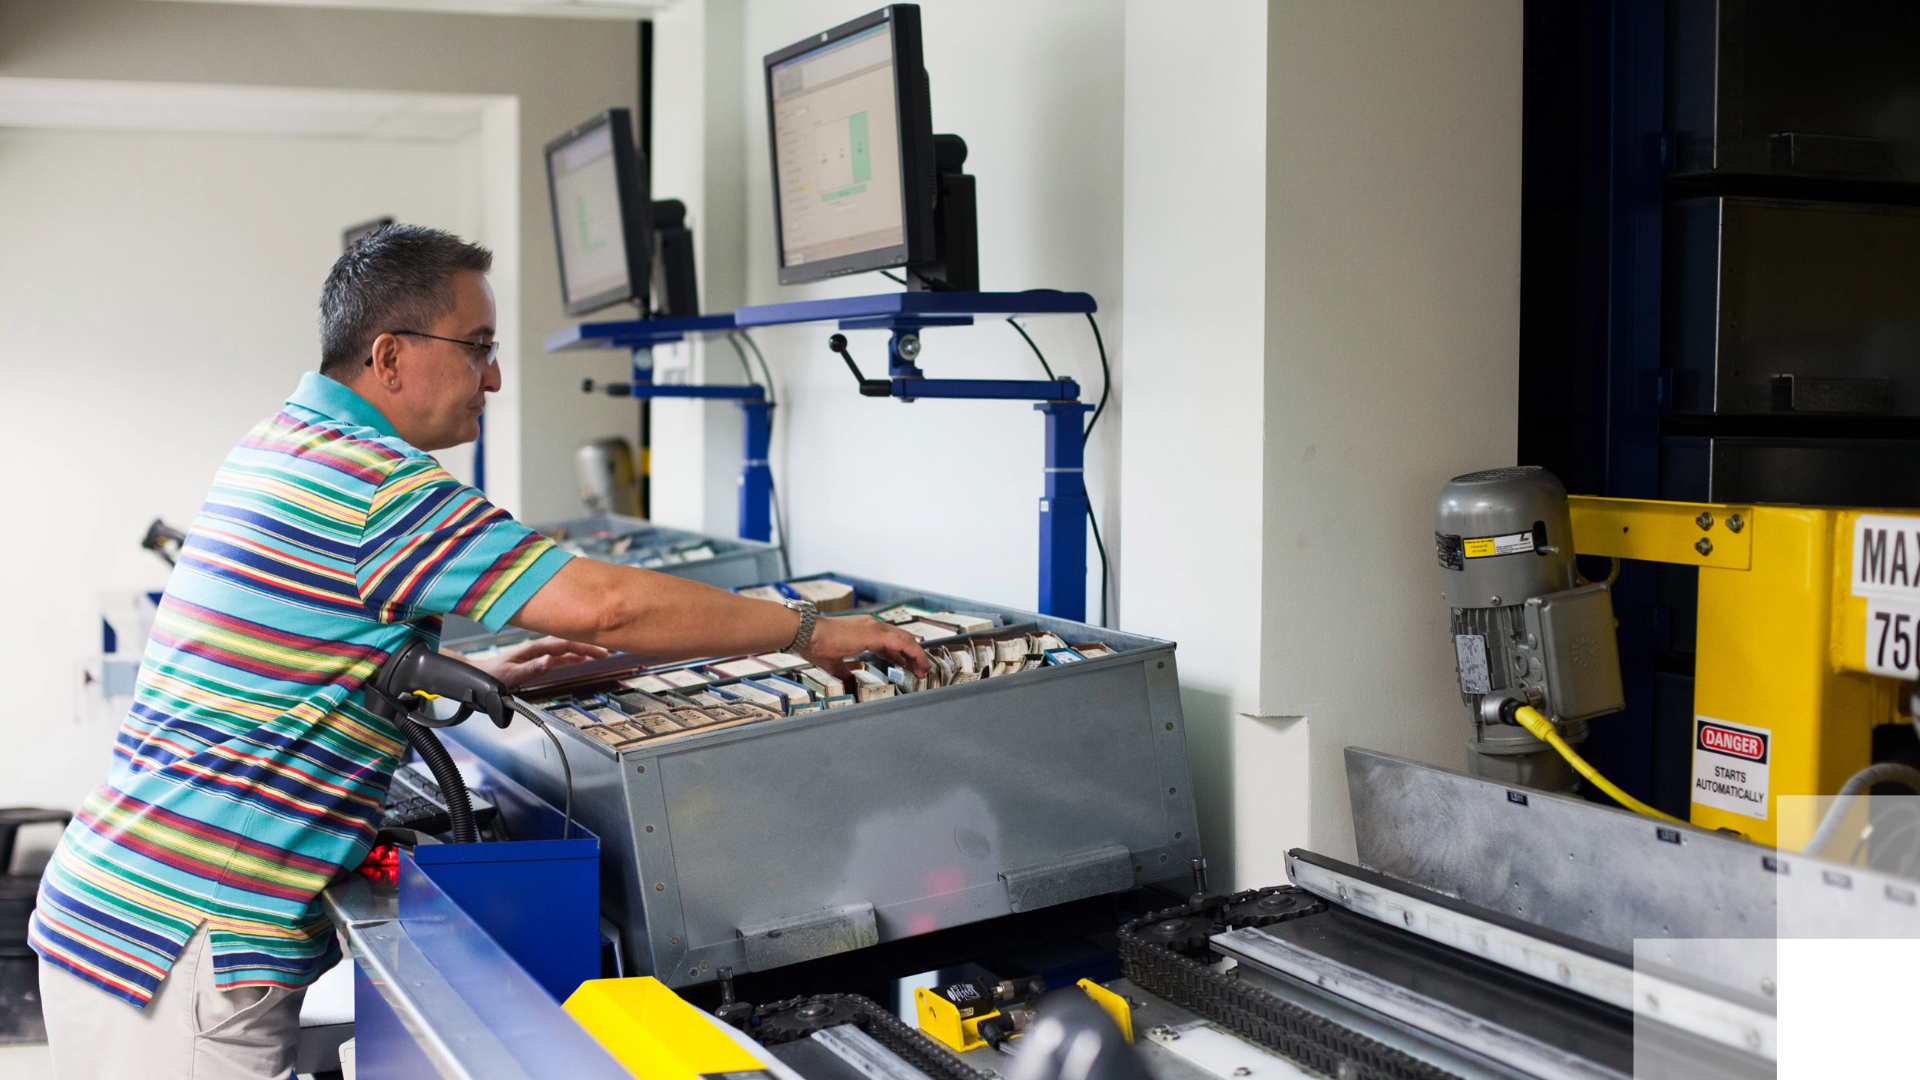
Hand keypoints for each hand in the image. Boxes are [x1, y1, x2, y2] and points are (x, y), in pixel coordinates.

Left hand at [474, 636, 609, 688]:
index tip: (598, 650)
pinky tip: (580, 659)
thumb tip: (551, 660)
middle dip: (587, 645)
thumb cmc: (491, 675)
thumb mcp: (512, 674)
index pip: (563, 644)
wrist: (478, 677)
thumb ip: (533, 667)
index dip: (582, 646)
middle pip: (567, 643)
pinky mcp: (537, 661)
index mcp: (533, 648)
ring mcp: (538, 654)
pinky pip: (559, 657)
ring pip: (565, 649)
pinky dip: (571, 657)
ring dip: (581, 650)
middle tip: (606, 651)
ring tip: (599, 653)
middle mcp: (537, 648)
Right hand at [801, 616, 928, 680]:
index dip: (901, 656)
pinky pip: (902, 643)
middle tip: (920, 671)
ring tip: (923, 670)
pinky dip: (913, 653)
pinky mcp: (875, 634)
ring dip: (916, 655)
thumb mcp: (834, 663)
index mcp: (863, 631)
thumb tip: (849, 682)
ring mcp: (874, 628)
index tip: (908, 667)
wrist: (808, 634)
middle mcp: (872, 626)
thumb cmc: (816, 645)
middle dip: (912, 656)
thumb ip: (845, 672)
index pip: (889, 643)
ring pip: (905, 639)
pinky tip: (919, 664)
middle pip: (901, 640)